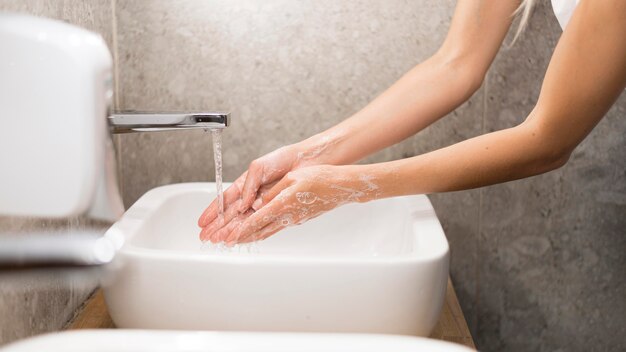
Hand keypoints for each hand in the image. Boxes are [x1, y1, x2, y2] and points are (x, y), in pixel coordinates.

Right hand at [197, 145, 297, 241]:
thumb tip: (241, 205)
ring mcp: (263, 205)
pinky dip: (250, 231)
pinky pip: (261, 223)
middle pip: (231, 214)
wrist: (306, 162)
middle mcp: (253, 197)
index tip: (202, 222)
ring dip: (230, 231)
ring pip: (243, 221)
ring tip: (218, 241)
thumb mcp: (259, 167)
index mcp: (246, 185)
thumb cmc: (283, 160)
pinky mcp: (275, 211)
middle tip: (206, 237)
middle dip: (218, 226)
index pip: (225, 200)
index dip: (213, 211)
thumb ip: (248, 185)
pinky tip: (240, 238)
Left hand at [220, 164, 382, 244]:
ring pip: (267, 232)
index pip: (257, 221)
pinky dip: (262, 232)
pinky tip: (256, 233)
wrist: (341, 187)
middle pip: (258, 231)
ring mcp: (294, 220)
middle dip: (239, 238)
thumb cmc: (319, 178)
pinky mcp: (298, 219)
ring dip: (249, 238)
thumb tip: (258, 203)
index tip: (228, 238)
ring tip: (234, 242)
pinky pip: (276, 228)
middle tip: (222, 244)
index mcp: (284, 204)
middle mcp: (287, 216)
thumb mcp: (292, 179)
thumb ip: (273, 192)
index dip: (240, 231)